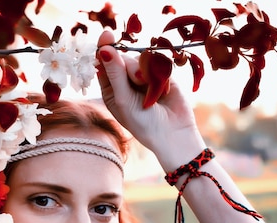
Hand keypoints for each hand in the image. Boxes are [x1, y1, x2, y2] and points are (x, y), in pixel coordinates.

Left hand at [96, 30, 206, 171]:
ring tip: (152, 92)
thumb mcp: (124, 100)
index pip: (103, 62)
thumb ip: (115, 74)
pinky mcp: (162, 72)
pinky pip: (159, 60)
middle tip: (139, 81)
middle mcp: (125, 79)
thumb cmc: (142, 123)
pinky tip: (164, 91)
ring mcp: (144, 75)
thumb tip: (104, 49)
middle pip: (123, 56)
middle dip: (131, 67)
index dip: (104, 48)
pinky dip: (161, 74)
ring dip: (147, 72)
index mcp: (110, 86)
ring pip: (142, 57)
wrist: (173, 133)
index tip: (107, 36)